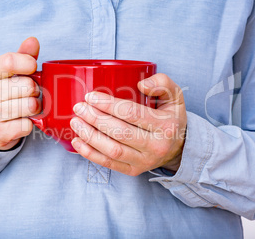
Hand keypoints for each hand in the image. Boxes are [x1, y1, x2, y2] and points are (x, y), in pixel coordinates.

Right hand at [0, 37, 40, 149]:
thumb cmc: (6, 94)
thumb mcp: (12, 73)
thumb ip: (23, 56)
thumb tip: (33, 40)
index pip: (10, 61)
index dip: (29, 64)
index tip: (33, 69)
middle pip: (27, 85)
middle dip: (35, 91)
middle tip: (30, 94)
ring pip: (30, 105)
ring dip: (35, 108)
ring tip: (27, 108)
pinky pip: (27, 125)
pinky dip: (29, 124)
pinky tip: (21, 122)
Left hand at [70, 73, 186, 175]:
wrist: (179, 147)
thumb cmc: (171, 117)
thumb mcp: (175, 96)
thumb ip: (162, 83)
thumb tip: (141, 84)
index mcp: (166, 126)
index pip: (132, 113)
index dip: (108, 104)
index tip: (90, 96)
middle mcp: (156, 146)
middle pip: (119, 132)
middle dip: (95, 119)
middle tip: (79, 107)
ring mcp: (144, 161)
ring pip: (112, 150)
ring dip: (90, 136)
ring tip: (75, 122)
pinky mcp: (134, 171)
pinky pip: (109, 164)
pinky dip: (90, 154)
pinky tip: (78, 141)